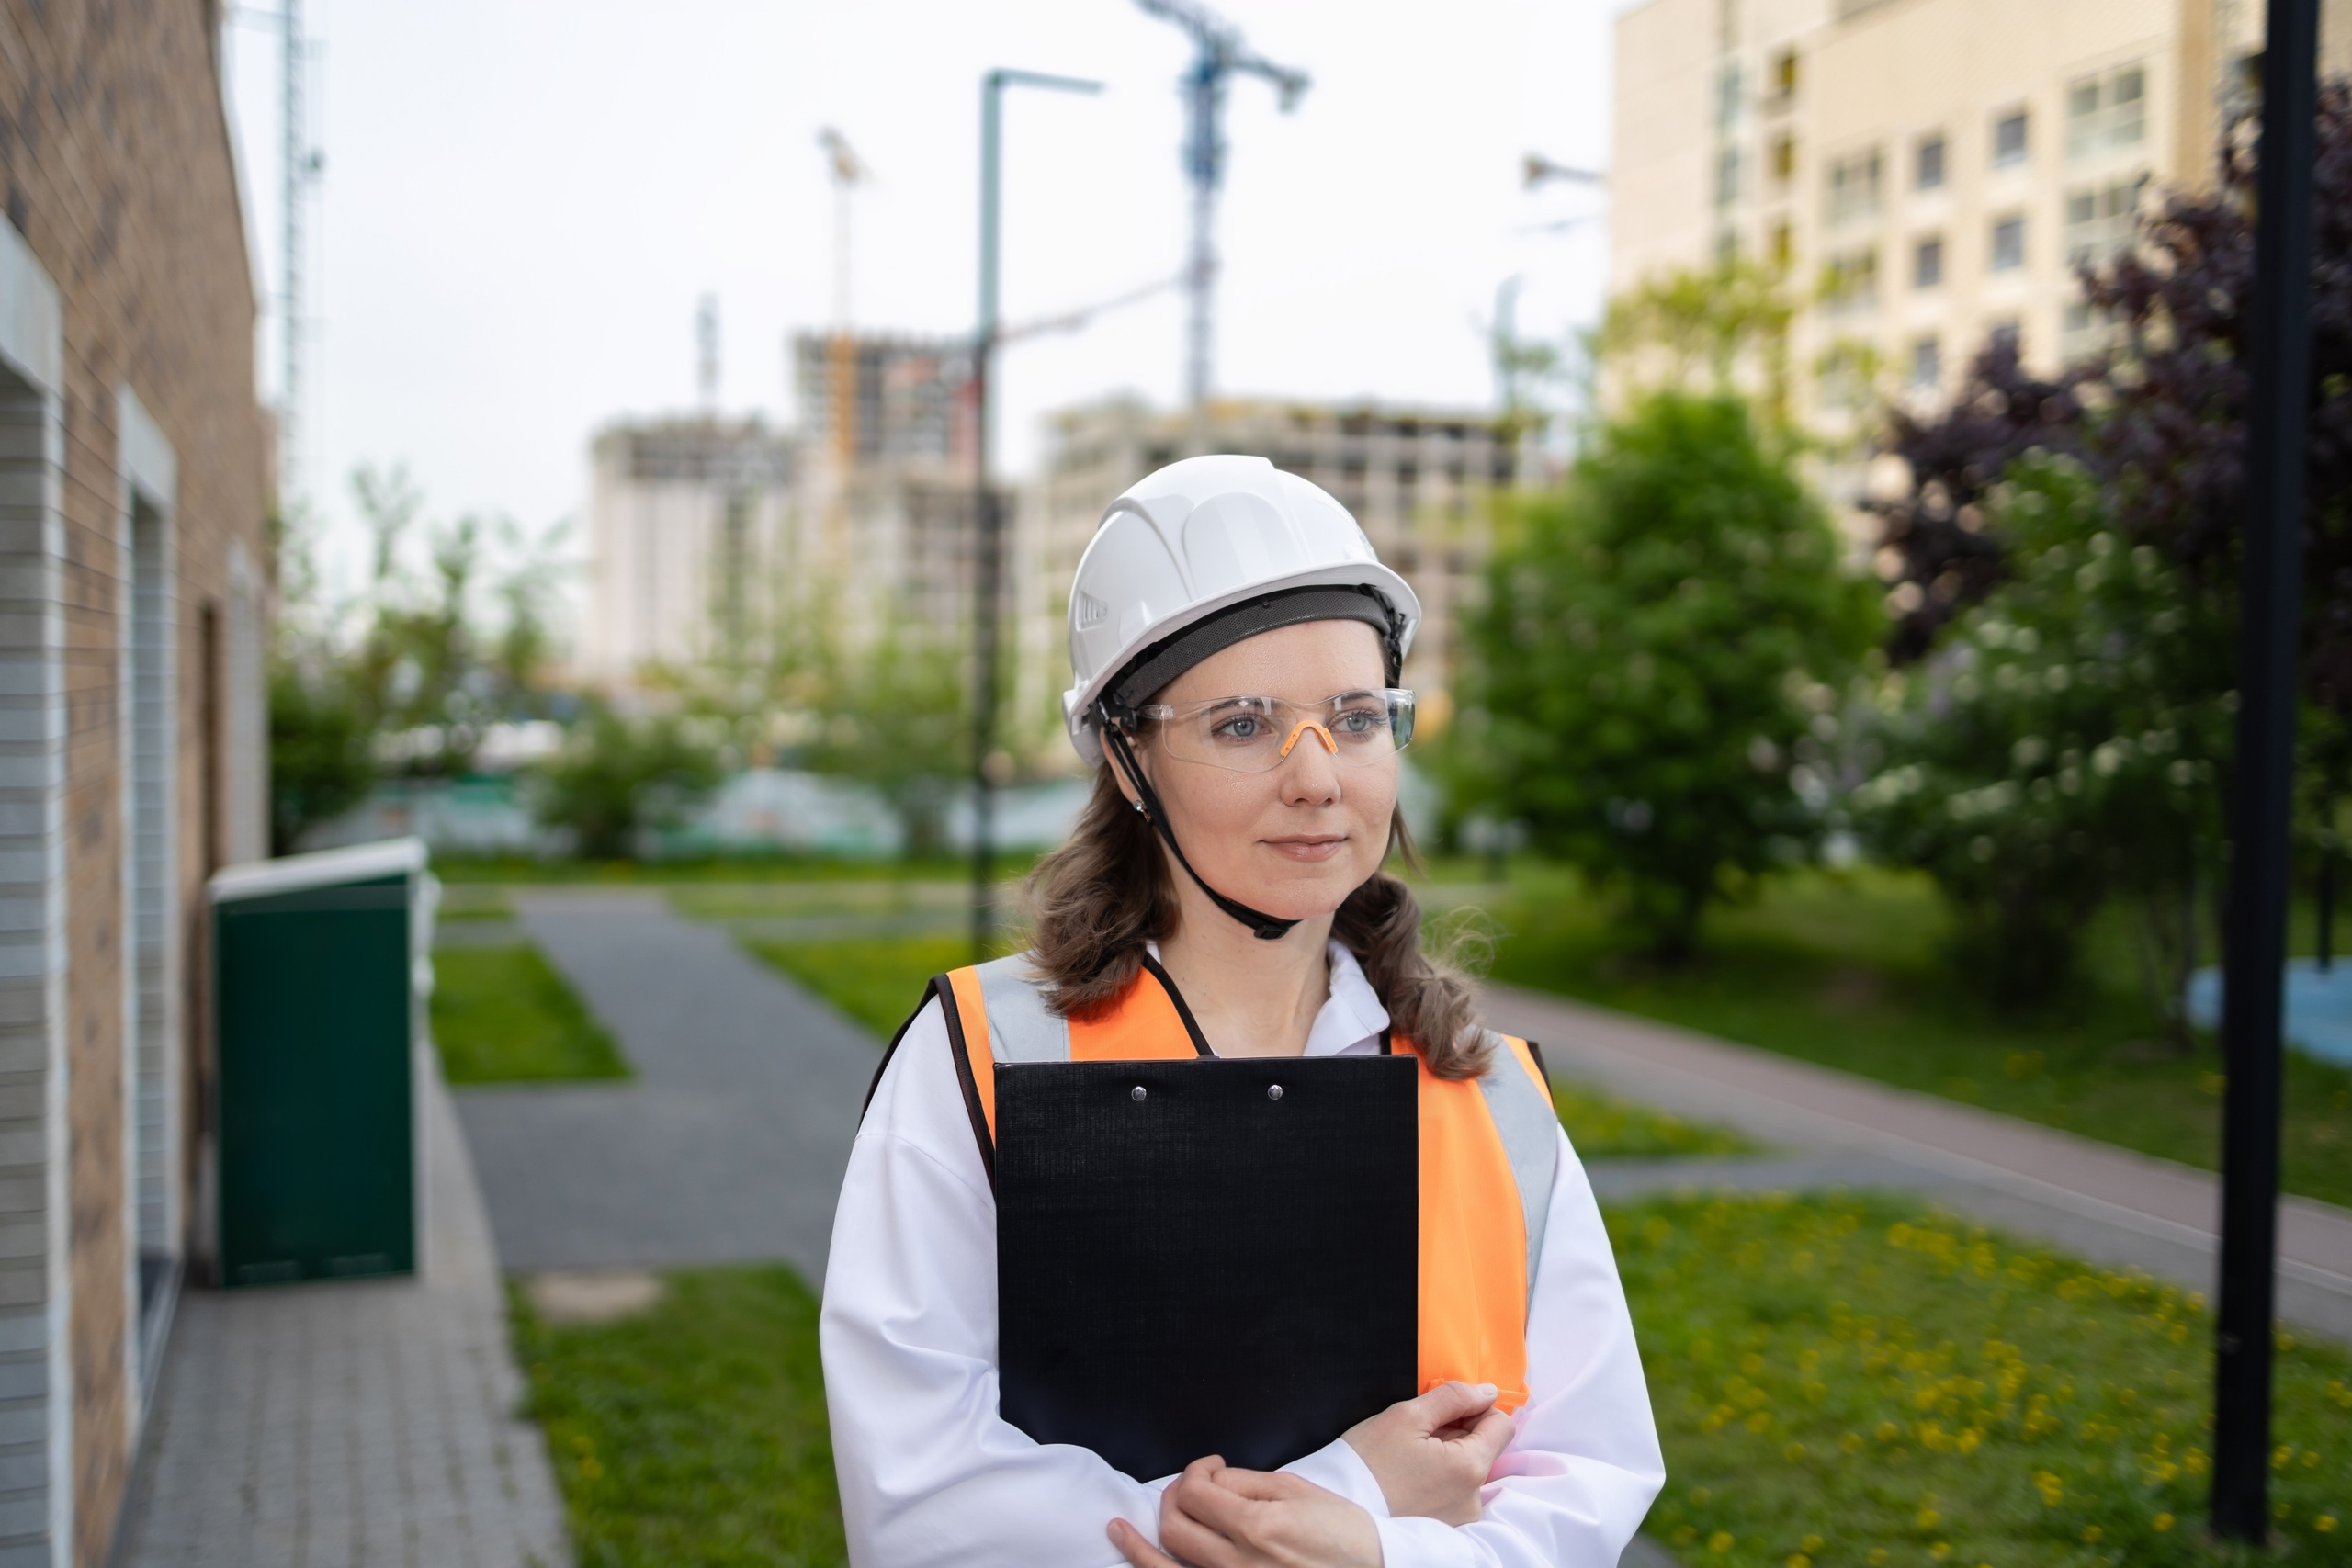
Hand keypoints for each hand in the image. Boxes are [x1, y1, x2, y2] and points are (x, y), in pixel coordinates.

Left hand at [1107, 1456, 1382, 1567]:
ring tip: (1117, 1527)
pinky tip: (1134, 1552)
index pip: (1196, 1492)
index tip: (1208, 1466)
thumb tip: (1208, 1481)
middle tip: (1189, 1488)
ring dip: (1141, 1542)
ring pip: (1169, 1564)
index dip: (1194, 1471)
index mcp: (1257, 1527)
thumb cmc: (1340, 1532)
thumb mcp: (1296, 1492)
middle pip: (1176, 1526)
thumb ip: (1245, 1484)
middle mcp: (1239, 1563)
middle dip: (1174, 1497)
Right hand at [1342, 1381, 1513, 1524]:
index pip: (1502, 1424)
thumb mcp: (1406, 1415)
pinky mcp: (1446, 1526)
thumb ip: (1453, 1397)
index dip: (1476, 1408)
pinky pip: (1454, 1491)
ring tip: (1408, 1457)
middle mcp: (1473, 1497)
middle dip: (1456, 1432)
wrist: (1338, 1510)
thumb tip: (1485, 1391)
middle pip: (1483, 1447)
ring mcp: (1460, 1516)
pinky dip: (1437, 1478)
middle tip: (1417, 1433)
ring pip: (1466, 1468)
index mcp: (1469, 1467)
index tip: (1445, 1410)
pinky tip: (1409, 1477)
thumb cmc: (1367, 1462)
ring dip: (1446, 1455)